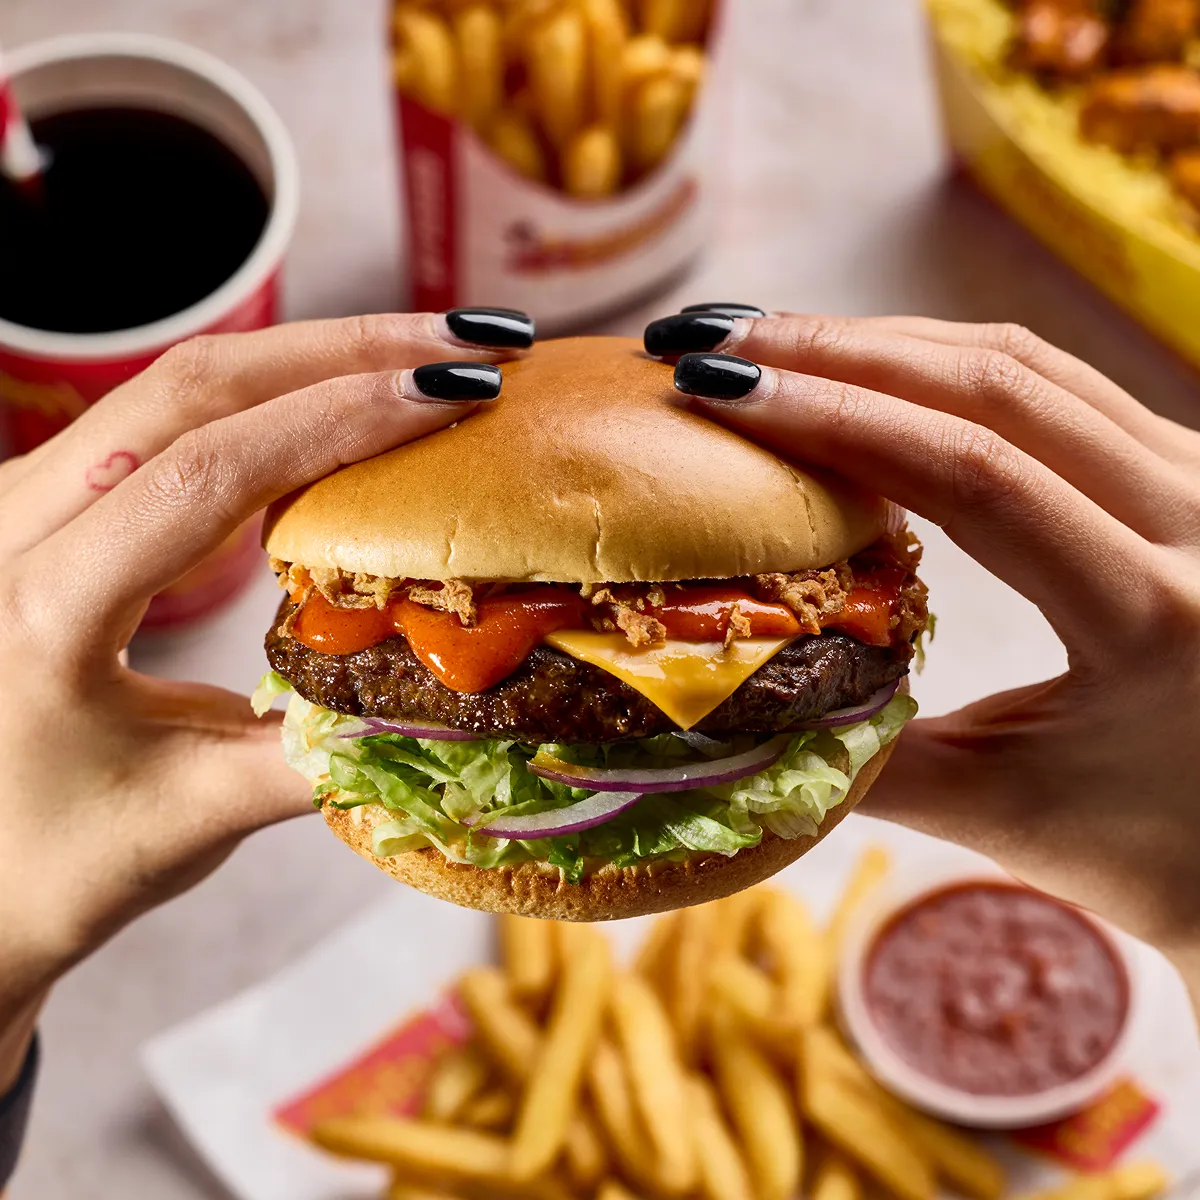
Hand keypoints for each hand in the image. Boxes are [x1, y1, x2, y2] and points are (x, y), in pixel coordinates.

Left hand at [0, 312, 517, 1087]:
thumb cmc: (42, 869)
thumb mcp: (196, 817)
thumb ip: (327, 749)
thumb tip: (454, 696)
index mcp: (39, 610)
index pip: (210, 471)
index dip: (342, 419)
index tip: (457, 388)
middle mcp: (9, 529)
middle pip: (195, 387)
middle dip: (345, 349)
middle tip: (469, 337)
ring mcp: (25, 506)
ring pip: (182, 389)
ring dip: (314, 360)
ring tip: (429, 352)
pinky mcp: (54, 509)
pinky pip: (174, 426)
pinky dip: (274, 403)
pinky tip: (347, 405)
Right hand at [656, 310, 1199, 992]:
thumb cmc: (1149, 851)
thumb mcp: (997, 814)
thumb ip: (861, 758)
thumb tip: (728, 707)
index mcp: (1153, 617)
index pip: (972, 474)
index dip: (835, 418)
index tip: (723, 390)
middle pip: (998, 386)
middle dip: (841, 351)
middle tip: (719, 340)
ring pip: (1029, 364)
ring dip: (889, 341)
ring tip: (771, 341)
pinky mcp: (1190, 468)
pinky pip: (1055, 384)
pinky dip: (944, 363)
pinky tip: (867, 368)